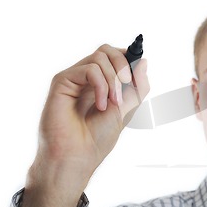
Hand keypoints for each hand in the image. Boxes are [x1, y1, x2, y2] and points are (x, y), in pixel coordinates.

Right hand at [21, 44, 148, 206]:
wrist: (79, 156)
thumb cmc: (98, 137)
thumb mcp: (127, 109)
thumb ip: (137, 86)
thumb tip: (144, 61)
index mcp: (101, 82)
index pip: (115, 55)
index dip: (129, 58)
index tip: (136, 75)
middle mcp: (86, 77)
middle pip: (107, 50)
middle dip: (123, 65)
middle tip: (127, 85)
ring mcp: (73, 78)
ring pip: (100, 57)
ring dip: (113, 80)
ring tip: (113, 104)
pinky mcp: (62, 81)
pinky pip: (89, 69)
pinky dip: (101, 86)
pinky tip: (101, 105)